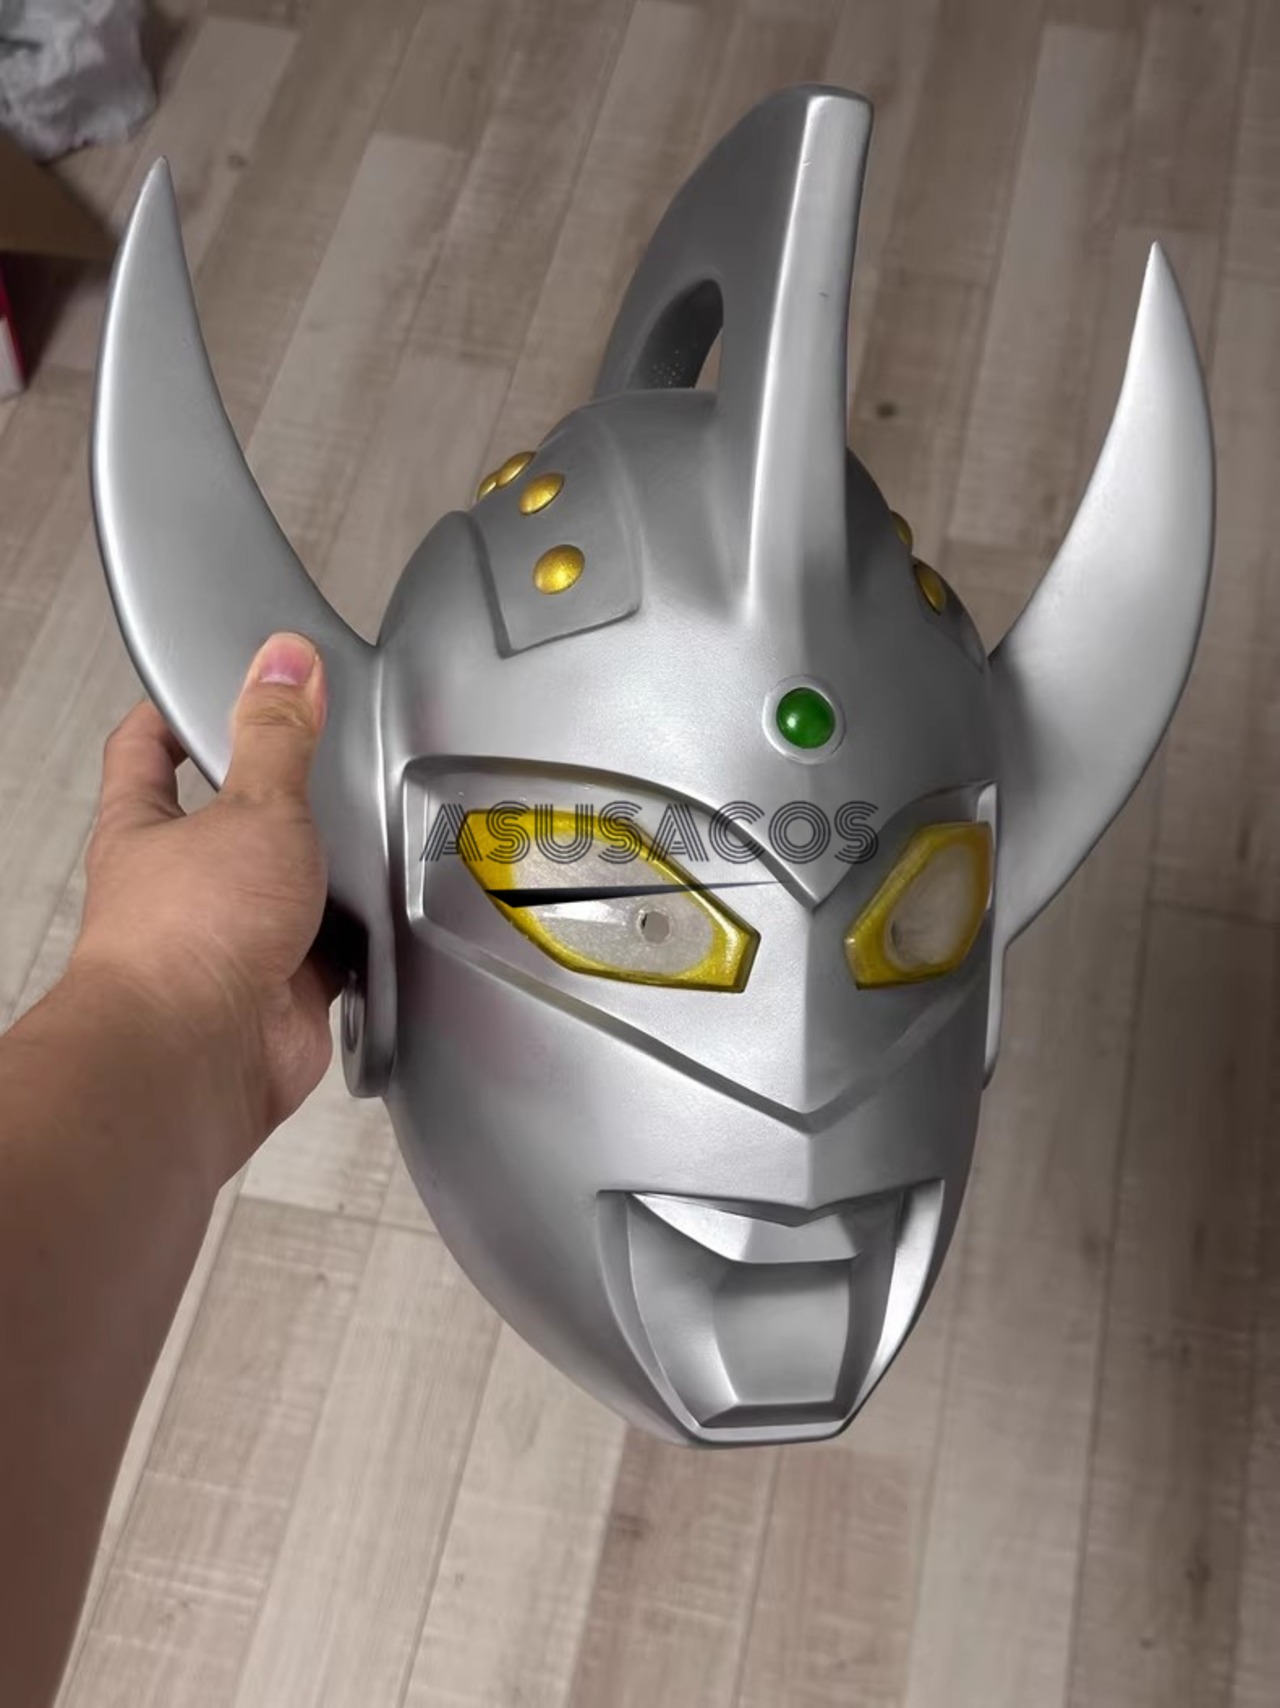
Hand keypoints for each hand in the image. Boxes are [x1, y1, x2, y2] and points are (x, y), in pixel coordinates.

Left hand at [70, 632, 340, 1181]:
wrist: (201, 1055)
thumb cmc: (187, 937)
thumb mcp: (251, 807)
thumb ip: (277, 734)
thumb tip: (285, 661)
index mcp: (147, 828)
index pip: (147, 751)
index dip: (174, 713)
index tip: (213, 687)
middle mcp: (184, 885)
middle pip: (231, 820)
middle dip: (281, 797)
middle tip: (326, 759)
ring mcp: (234, 939)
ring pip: (291, 888)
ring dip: (329, 873)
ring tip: (373, 834)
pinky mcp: (285, 990)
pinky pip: (334, 953)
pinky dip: (361, 940)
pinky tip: (388, 917)